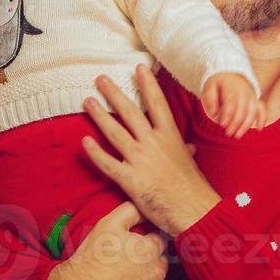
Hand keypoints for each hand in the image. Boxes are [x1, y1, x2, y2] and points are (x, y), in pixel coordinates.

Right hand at [46, 202, 167, 279]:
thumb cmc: (91, 258)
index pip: (160, 242)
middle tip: (126, 267)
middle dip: (148, 264)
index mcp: (150, 250)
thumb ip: (131, 211)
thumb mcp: (108, 225)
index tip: (133, 250)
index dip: (146, 243)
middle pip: (161, 264)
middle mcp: (156, 273)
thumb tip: (146, 208)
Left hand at [81, 65, 222, 236]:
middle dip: (114, 93)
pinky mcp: (130, 180)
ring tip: (87, 101)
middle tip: (100, 79)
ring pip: (115, 132)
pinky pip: (108, 163)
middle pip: (130, 112)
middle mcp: (154, 143)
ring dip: (99, 116)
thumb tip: (187, 147)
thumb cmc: (194, 189)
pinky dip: (95, 153)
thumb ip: (183, 151)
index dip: (147, 85)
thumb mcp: (189, 163)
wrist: (195, 211)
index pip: (157, 104)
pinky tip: (84, 142)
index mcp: (170, 137)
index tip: (138, 68)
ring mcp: (140, 160)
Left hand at [200, 72, 264, 138]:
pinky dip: (262, 119)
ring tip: (237, 135)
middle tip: (228, 133)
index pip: (231, 102)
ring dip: (246, 125)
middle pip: (243, 110)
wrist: (230, 73)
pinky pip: (262, 109)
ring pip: (252, 112)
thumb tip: (214, 112)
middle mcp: (244, 92)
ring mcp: (251, 96)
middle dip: (236, 123)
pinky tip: (259, 129)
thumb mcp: (209, 87)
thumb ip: (209, 99)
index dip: (228, 114)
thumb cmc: (217, 83)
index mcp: (231, 88)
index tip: (222, 124)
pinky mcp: (255, 101)